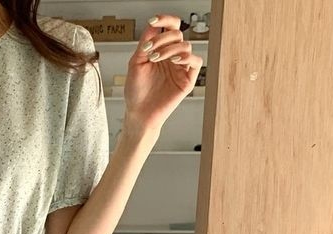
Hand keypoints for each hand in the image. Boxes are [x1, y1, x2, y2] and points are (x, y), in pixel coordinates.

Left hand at [123, 13, 202, 134]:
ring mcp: (181, 68)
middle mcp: (172, 57)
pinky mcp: (187, 80)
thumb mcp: (136, 62)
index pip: (170, 28)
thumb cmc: (136, 91)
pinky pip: (196, 62)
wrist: (138, 113)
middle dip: (163, 38)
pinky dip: (187, 58)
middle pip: (177, 34)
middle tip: (150, 50)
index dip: (165, 20)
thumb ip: (145, 42)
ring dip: (170, 49)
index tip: (154, 20)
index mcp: (161, 50)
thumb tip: (153, 24)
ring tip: (156, 59)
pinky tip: (174, 61)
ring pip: (186, 46)